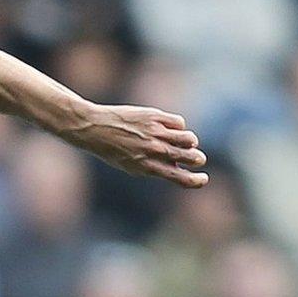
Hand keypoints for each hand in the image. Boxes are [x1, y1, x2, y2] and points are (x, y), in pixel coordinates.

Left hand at [65, 105, 207, 187]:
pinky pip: (178, 123)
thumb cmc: (111, 150)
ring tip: (187, 142)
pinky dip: (179, 126)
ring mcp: (155, 133)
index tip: (203, 178)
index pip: (180, 178)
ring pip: (188, 138)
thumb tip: (176, 168)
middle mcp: (153, 151)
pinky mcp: (155, 116)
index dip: (196, 180)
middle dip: (197, 159)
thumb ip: (154, 167)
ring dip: (191, 142)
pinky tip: (172, 128)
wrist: (94, 128)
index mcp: (147, 168)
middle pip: (189, 157)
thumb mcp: (131, 165)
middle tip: (197, 158)